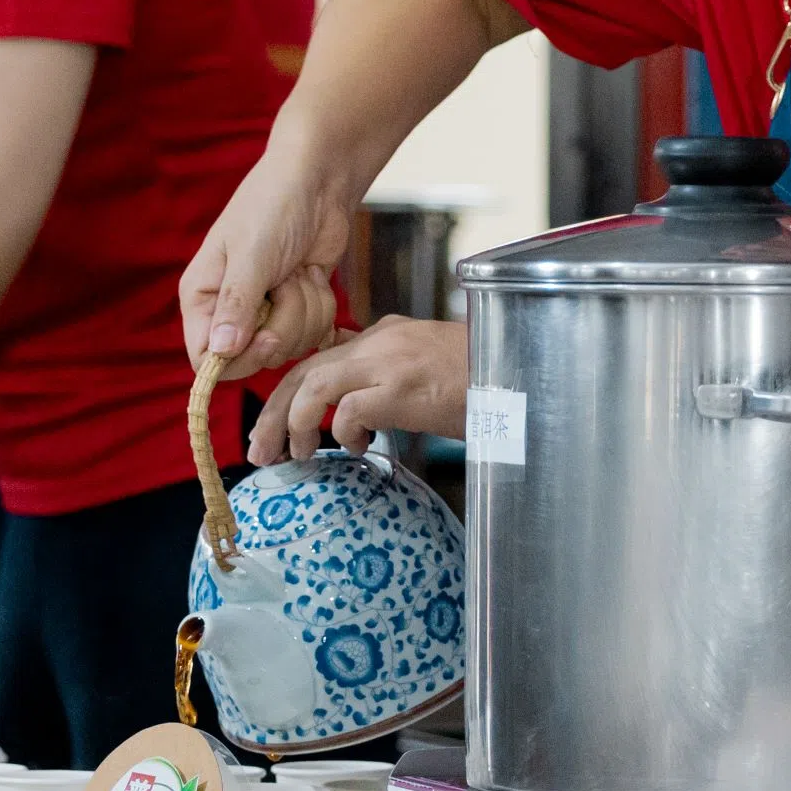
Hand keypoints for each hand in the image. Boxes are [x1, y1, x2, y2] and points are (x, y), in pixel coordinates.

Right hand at [182, 142, 353, 383]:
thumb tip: (219, 353)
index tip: (266, 338)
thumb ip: (236, 304)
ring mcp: (266, 311)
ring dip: (305, 308)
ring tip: (299, 270)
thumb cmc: (275, 205)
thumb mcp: (253, 253)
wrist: (320, 181)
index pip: (205, 360)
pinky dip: (322, 307)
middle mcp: (229, 310)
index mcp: (202, 297)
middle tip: (287, 282)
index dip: (237, 361)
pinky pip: (312, 335)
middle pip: (252, 358)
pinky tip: (314, 276)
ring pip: (288, 347)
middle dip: (283, 324)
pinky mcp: (297, 308)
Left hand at [249, 318, 468, 464]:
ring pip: (314, 385)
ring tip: (298, 456)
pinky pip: (349, 409)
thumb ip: (390, 385)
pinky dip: (342, 432)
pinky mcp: (404, 387)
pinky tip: (359, 449)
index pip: (319, 357)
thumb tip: (359, 420)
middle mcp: (383, 340)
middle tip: (263, 452)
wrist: (528, 373)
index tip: (276, 426)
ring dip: (296, 424)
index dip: (289, 392)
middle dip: (275, 413)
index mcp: (387, 334)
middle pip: (304, 370)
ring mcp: (392, 361)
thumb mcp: (428, 374)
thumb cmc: (487, 381)